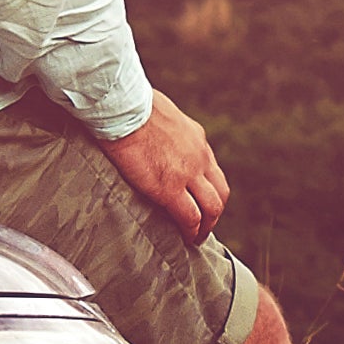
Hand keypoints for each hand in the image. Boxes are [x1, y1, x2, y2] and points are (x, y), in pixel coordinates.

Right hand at [99, 93, 229, 240]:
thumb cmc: (131, 105)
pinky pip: (190, 217)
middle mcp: (200, 157)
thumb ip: (163, 128)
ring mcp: (188, 174)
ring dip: (206, 226)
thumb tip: (150, 129)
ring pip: (211, 208)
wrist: (123, 109)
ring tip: (196, 238)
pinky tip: (186, 239)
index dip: (207, 189)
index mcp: (196, 139)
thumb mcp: (160, 112)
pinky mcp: (170, 189)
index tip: (198, 200)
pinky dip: (191, 231)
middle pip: (219, 192)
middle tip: (203, 225)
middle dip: (214, 212)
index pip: (210, 169)